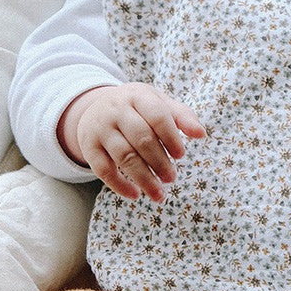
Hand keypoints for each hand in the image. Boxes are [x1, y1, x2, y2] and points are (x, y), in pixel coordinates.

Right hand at [58, 83, 204, 201]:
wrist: (96, 107)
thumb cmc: (137, 108)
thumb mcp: (157, 103)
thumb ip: (181, 116)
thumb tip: (201, 133)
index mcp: (137, 96)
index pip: (157, 115)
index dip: (171, 137)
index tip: (180, 155)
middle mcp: (116, 110)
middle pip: (140, 138)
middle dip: (159, 161)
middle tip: (171, 178)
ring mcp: (100, 128)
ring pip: (123, 156)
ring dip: (143, 178)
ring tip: (159, 194)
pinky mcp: (89, 146)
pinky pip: (103, 169)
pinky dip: (119, 185)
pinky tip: (135, 195)